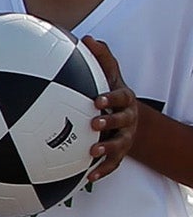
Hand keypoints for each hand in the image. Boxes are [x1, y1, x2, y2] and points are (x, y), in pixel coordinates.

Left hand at [84, 35, 137, 182]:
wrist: (123, 119)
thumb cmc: (110, 95)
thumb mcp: (109, 77)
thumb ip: (101, 59)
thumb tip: (88, 38)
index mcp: (124, 100)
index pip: (120, 98)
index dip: (110, 98)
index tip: (96, 98)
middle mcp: (127, 120)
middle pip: (122, 122)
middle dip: (110, 123)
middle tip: (94, 124)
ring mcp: (124, 138)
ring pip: (118, 146)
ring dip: (106, 150)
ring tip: (92, 152)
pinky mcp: (118, 155)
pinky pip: (112, 166)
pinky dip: (101, 172)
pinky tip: (88, 178)